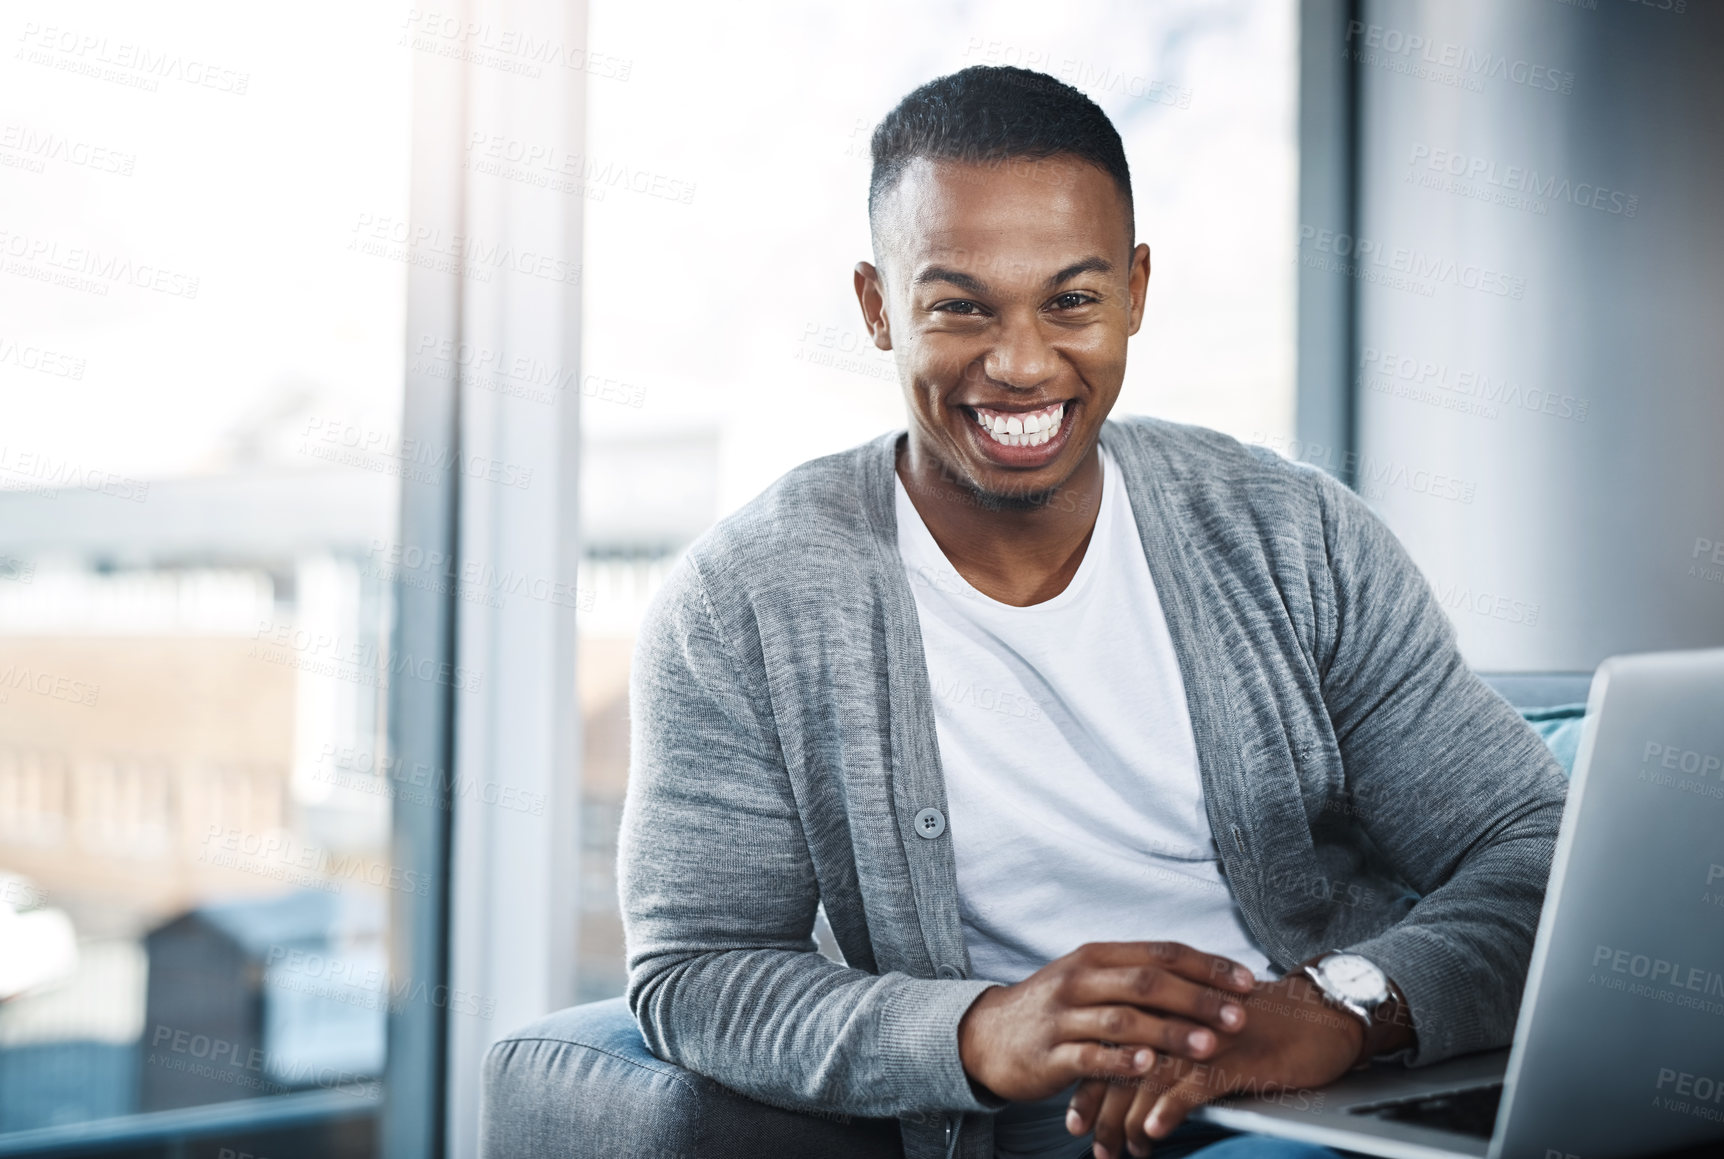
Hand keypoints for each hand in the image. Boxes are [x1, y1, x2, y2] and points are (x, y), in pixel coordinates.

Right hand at [956, 941, 1256, 1104]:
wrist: (987, 1036)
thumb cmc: (1053, 1009)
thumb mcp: (1089, 979)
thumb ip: (1135, 975)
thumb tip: (1201, 977)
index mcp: (1096, 956)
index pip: (1161, 953)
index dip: (1207, 966)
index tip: (1248, 982)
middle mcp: (1080, 980)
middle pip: (1147, 982)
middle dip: (1198, 999)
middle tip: (1239, 1017)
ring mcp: (1063, 1017)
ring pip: (1123, 1019)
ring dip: (1170, 1032)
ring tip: (1208, 1045)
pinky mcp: (1049, 1054)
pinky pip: (1090, 1056)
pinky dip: (1121, 1060)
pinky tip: (1148, 1065)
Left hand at [1066, 973, 1364, 1157]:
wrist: (1319, 1017)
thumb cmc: (1261, 1027)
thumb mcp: (1207, 1030)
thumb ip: (1169, 1047)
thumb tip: (1131, 1084)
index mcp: (1168, 1008)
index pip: (1114, 1047)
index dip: (1089, 1085)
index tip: (1074, 1120)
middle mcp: (1179, 1018)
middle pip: (1125, 1066)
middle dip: (1103, 1112)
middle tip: (1093, 1147)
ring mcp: (1205, 1037)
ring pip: (1152, 1081)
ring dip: (1130, 1122)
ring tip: (1120, 1152)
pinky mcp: (1235, 1057)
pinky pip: (1195, 1086)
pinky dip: (1170, 1110)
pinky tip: (1154, 1133)